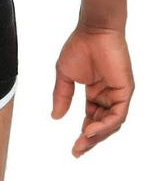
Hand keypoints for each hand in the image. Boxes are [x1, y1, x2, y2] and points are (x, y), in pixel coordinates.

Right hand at [52, 23, 133, 156]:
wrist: (93, 30)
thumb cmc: (79, 46)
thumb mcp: (65, 75)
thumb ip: (62, 96)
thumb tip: (55, 117)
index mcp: (95, 93)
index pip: (92, 120)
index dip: (84, 135)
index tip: (74, 148)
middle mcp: (108, 96)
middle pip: (102, 126)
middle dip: (90, 140)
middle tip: (77, 150)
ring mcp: (117, 94)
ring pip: (111, 124)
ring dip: (97, 135)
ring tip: (83, 141)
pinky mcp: (125, 91)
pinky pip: (117, 115)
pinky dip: (105, 125)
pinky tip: (91, 129)